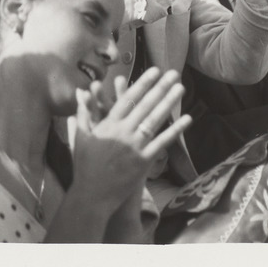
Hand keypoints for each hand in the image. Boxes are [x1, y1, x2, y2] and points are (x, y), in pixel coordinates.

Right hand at [71, 68, 190, 210]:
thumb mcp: (80, 136)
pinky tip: (187, 120)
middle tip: (174, 73)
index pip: (128, 98)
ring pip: (155, 120)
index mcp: (108, 124)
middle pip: (145, 105)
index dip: (142, 83)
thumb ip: (83, 112)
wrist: (91, 196)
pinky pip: (162, 143)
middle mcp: (123, 132)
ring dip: (169, 103)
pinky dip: (175, 131)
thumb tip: (80, 91)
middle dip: (160, 87)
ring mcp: (135, 146)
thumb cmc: (84, 166)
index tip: (154, 71)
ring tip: (181, 88)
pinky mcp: (143, 161)